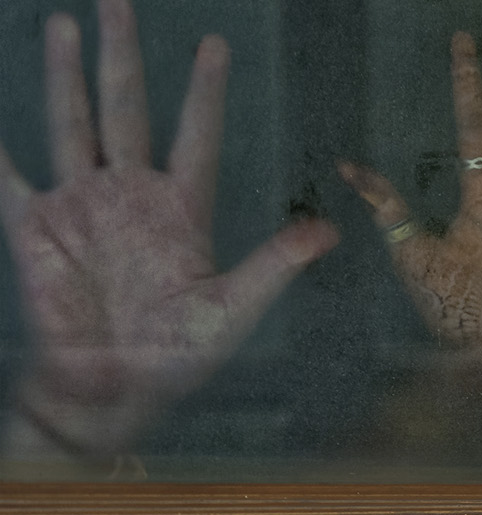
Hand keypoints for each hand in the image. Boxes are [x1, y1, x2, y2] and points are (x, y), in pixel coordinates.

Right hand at [0, 0, 338, 457]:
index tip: (214, 46)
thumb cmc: (178, 358)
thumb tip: (331, 232)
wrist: (116, 392)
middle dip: (122, 57)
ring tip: (66, 23)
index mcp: (181, 211)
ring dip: (67, 76)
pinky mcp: (35, 229)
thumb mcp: (234, 309)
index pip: (196, 136)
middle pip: (127, 110)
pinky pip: (6, 178)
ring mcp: (81, 206)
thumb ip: (276, 264)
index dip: (203, 93)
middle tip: (116, 1)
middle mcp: (130, 196)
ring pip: (71, 123)